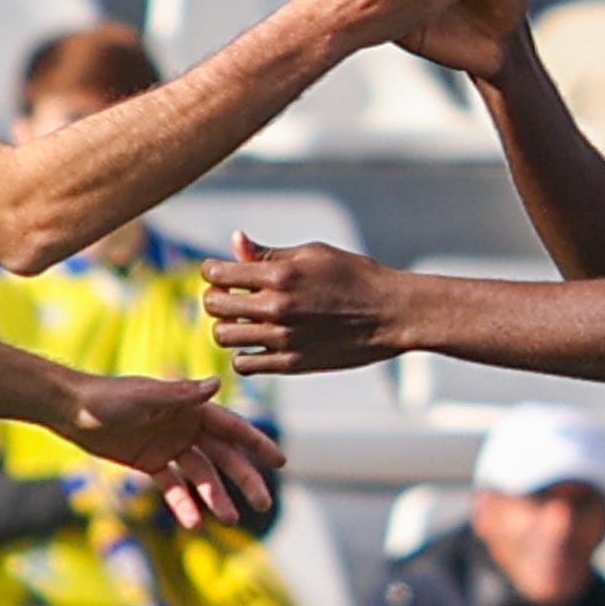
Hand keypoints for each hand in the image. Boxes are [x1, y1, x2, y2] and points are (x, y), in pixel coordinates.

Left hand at [54, 371, 280, 528]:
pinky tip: (192, 521)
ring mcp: (168, 446)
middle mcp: (184, 426)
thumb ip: (181, 395)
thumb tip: (218, 384)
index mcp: (190, 407)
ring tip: (229, 519)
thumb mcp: (145, 396)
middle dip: (243, 478)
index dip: (256, 444)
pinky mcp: (149, 462)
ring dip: (214, 496)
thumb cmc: (107, 397)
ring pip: (200, 475)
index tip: (280, 461)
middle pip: (222, 456)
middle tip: (262, 503)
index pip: (231, 427)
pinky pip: (172, 486)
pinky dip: (182, 502)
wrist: (71, 410)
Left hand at [200, 236, 404, 375]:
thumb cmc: (355, 276)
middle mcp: (276, 308)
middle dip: (216, 298)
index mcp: (280, 275)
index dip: (213, 271)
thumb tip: (235, 241)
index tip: (222, 273)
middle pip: (214, 306)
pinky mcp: (292, 364)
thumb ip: (269, 254)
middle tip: (230, 296)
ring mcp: (283, 339)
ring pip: (223, 337)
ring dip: (227, 326)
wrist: (391, 313)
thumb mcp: (313, 254)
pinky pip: (244, 365)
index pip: (217, 274)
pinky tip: (257, 342)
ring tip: (243, 320)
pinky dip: (243, 354)